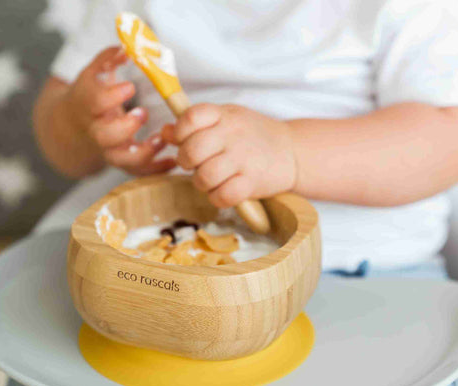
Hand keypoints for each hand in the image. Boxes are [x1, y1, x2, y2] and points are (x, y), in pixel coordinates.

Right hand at [62, 46, 174, 175]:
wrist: (75, 127)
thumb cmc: (91, 96)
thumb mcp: (95, 74)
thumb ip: (109, 59)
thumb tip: (127, 47)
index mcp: (87, 105)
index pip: (94, 102)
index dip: (111, 96)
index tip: (130, 86)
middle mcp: (96, 131)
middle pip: (104, 136)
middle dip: (124, 127)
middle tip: (143, 113)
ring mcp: (109, 150)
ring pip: (121, 160)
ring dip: (143, 153)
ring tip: (161, 140)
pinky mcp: (123, 164)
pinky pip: (138, 173)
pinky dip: (157, 170)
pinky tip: (172, 161)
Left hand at [161, 104, 295, 206]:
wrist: (292, 152)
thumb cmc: (253, 136)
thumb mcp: (226, 119)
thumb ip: (195, 124)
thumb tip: (165, 132)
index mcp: (224, 115)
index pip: (190, 117)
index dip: (179, 132)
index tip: (183, 140)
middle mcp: (233, 135)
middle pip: (192, 151)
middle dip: (186, 162)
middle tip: (195, 165)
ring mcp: (244, 159)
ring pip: (204, 177)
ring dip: (201, 183)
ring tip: (210, 179)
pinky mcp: (252, 182)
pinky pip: (223, 196)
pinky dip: (217, 198)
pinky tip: (223, 191)